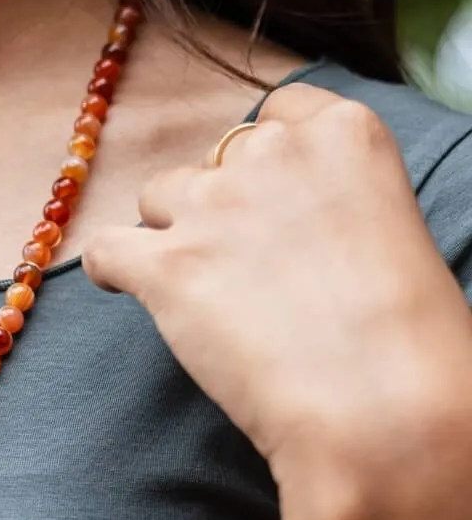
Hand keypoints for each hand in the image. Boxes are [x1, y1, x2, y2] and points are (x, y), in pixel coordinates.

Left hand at [81, 85, 471, 491]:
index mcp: (343, 134)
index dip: (266, 159)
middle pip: (219, 157)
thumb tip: (294, 225)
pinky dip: (114, 269)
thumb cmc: (411, 340)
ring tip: (203, 289)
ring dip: (173, 232)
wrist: (380, 406)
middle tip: (248, 263)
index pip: (279, 114)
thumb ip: (336, 203)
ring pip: (160, 195)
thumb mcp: (393, 232)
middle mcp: (273, 154)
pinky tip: (125, 288)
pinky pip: (107, 248)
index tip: (271, 197)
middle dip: (225, 201)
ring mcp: (213, 206)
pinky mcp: (165, 265)